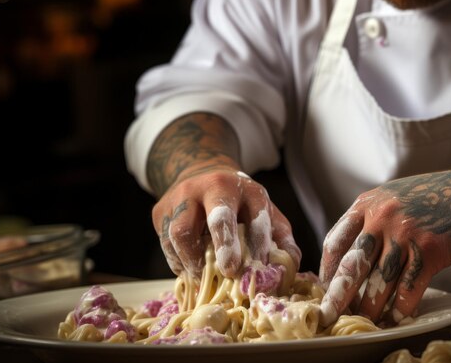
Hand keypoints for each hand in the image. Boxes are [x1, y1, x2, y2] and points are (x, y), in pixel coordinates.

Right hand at [152, 166, 300, 278]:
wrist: (199, 176)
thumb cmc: (238, 204)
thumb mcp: (262, 211)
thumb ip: (279, 236)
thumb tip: (290, 264)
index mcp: (244, 188)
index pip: (257, 215)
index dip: (260, 242)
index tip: (261, 265)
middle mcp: (212, 187)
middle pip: (218, 215)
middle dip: (226, 244)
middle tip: (230, 269)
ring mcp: (182, 198)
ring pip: (181, 232)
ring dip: (194, 261)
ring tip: (204, 275)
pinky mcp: (160, 211)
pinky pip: (166, 244)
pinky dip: (178, 262)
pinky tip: (189, 266)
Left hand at [318, 167, 450, 325]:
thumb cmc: (431, 196)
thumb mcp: (390, 198)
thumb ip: (368, 220)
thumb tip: (347, 256)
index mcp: (367, 204)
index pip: (335, 241)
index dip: (327, 270)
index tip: (325, 288)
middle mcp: (382, 217)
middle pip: (353, 265)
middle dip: (339, 295)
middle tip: (329, 315)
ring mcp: (407, 234)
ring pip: (381, 281)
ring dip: (372, 307)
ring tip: (366, 323)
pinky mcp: (431, 250)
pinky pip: (410, 288)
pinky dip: (402, 308)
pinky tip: (397, 318)